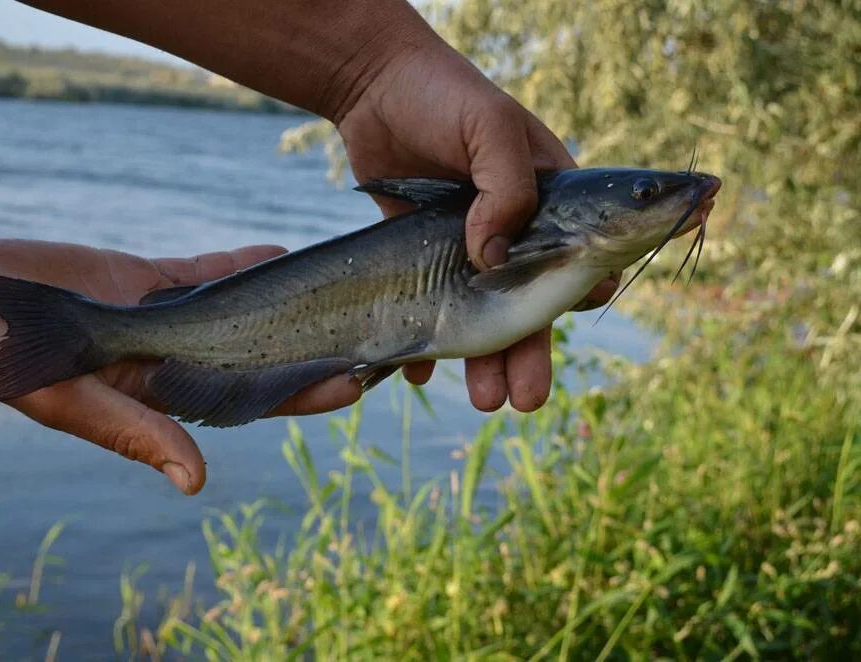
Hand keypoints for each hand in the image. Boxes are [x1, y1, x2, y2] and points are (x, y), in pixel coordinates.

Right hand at [0, 240, 360, 494]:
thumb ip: (140, 434)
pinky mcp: (147, 281)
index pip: (257, 396)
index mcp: (172, 393)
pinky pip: (205, 272)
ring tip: (339, 285)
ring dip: (287, 299)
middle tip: (373, 328)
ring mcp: (169, 317)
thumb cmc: (22, 369)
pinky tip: (277, 252)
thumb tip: (194, 481)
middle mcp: (180, 357)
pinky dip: (240, 264)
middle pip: (263, 352)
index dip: (307, 390)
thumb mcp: (81, 404)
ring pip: (243, 308)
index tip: (359, 379)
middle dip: (313, 344)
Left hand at [337, 41, 619, 411]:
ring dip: (486, 360)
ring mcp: (467, 248)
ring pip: (483, 315)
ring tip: (486, 402)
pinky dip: (427, 341)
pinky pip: (430, 307)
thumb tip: (494, 259)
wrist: (372, 87)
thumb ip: (506, 187)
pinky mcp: (422, 256)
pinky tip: (422, 369)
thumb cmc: (443, 95)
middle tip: (526, 399)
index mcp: (549, 200)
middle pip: (531, 303)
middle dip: (531, 353)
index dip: (588, 286)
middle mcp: (515, 231)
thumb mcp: (489, 127)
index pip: (585, 253)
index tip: (578, 315)